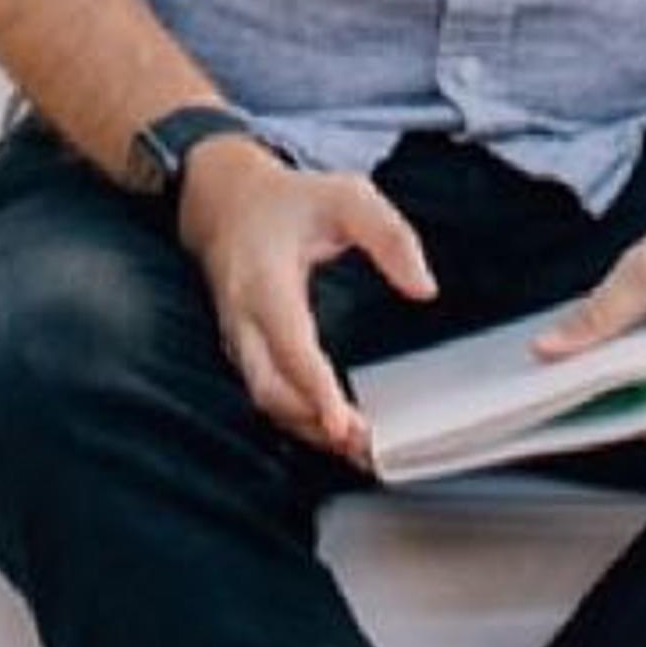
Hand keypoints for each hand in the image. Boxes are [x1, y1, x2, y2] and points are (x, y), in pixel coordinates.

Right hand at [181, 143, 432, 473]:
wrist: (221, 201)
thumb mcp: (345, 196)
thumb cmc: (286, 201)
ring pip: (266, 399)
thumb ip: (389, 236)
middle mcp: (243, 317)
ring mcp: (238, 339)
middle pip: (269, 388)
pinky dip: (299, 418)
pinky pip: (267, 393)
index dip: (314, 387)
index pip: (288, 344)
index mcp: (264, 279)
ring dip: (309, 429)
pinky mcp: (244, 351)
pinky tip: (335, 431)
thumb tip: (424, 288)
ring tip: (359, 450)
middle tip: (364, 447)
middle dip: (313, 424)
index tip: (343, 423)